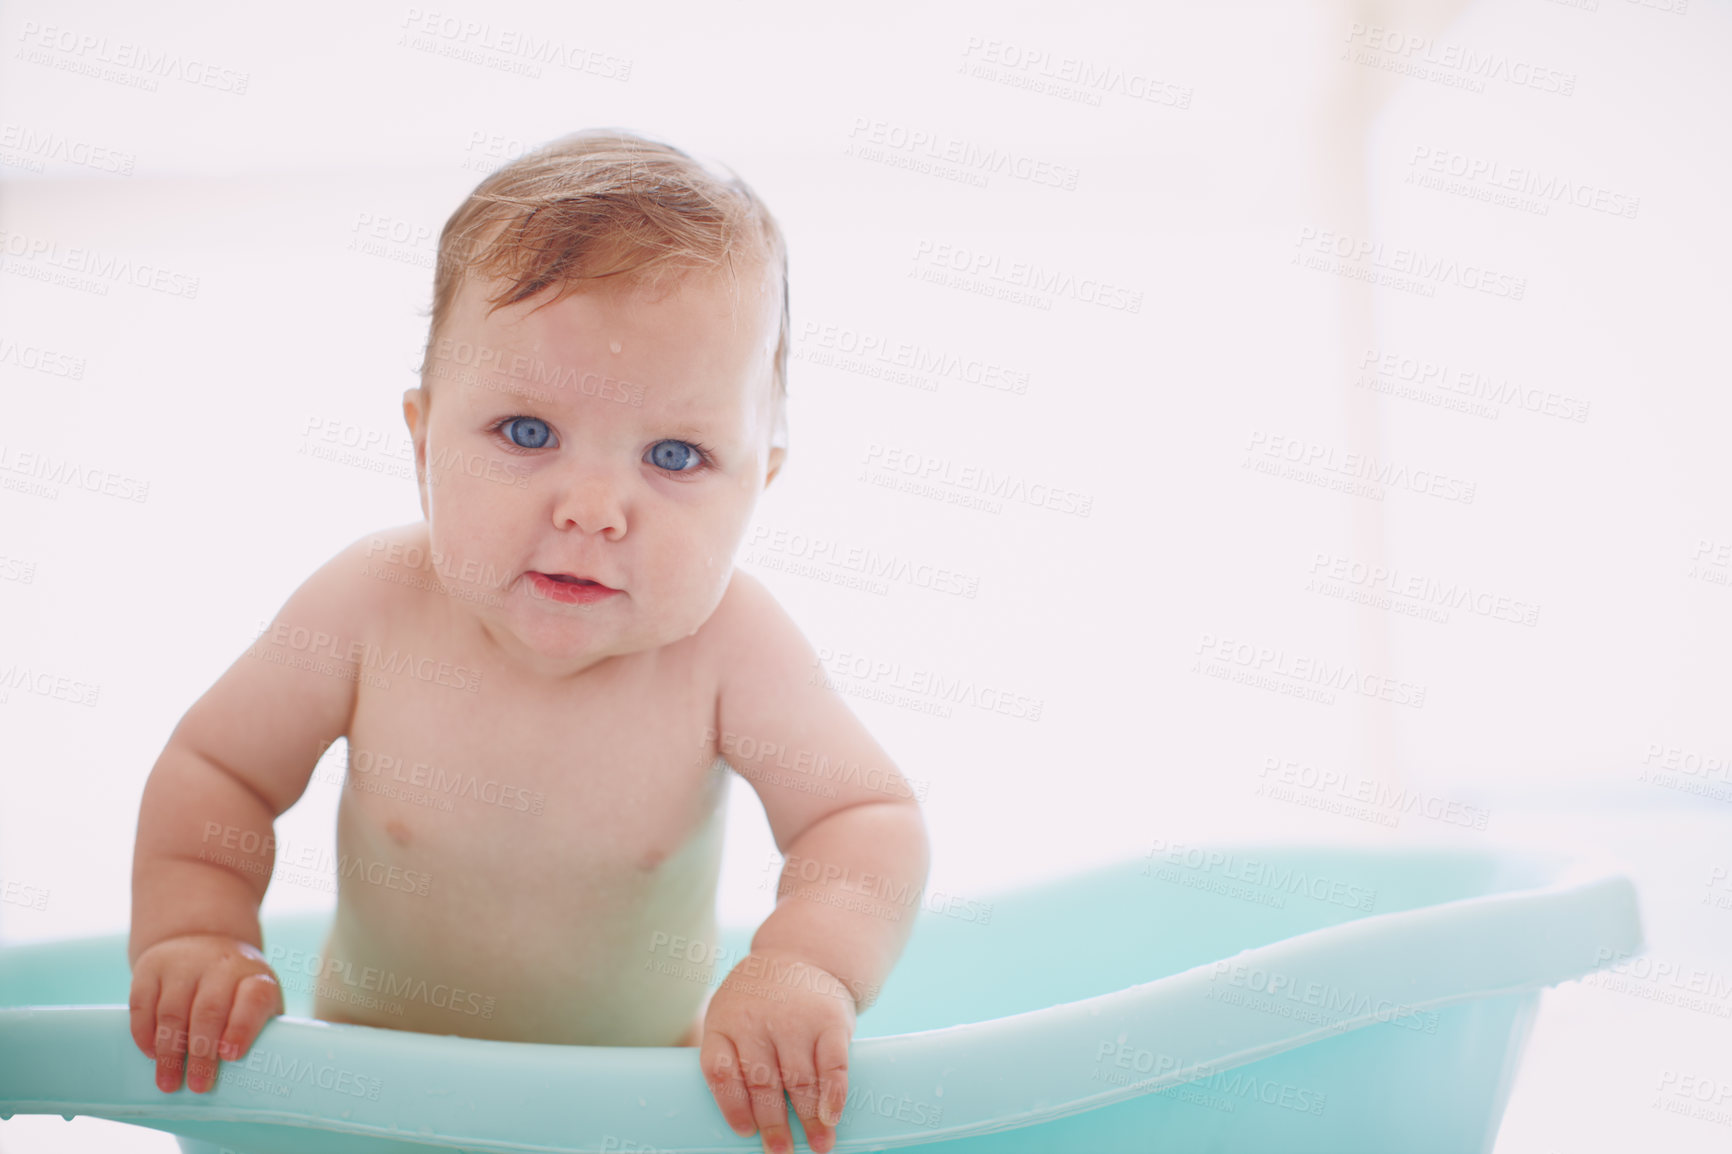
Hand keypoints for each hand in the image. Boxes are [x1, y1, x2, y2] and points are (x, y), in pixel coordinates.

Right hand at [129, 933, 283, 1092]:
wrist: (203, 940)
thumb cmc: (236, 987)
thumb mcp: (259, 999)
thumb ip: (261, 1029)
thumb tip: (260, 1075)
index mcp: (254, 975)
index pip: (254, 997)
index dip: (242, 1028)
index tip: (231, 1056)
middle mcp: (220, 965)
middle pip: (209, 1010)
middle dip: (202, 1053)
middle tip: (198, 1085)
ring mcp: (184, 963)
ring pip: (172, 1011)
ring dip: (169, 1053)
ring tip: (169, 1082)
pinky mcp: (151, 968)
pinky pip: (142, 1004)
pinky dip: (145, 1034)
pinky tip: (151, 1054)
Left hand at [698, 949, 856, 1153]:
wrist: (802, 954)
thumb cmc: (760, 1002)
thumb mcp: (731, 1015)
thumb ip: (731, 1058)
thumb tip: (744, 1123)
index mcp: (725, 1023)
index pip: (720, 1071)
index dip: (732, 1107)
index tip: (746, 1133)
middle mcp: (757, 1021)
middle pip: (762, 1082)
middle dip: (774, 1124)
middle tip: (780, 1152)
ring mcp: (795, 1019)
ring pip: (799, 1079)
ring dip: (809, 1119)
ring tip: (819, 1146)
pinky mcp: (830, 1020)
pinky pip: (833, 1064)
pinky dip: (834, 1094)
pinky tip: (832, 1116)